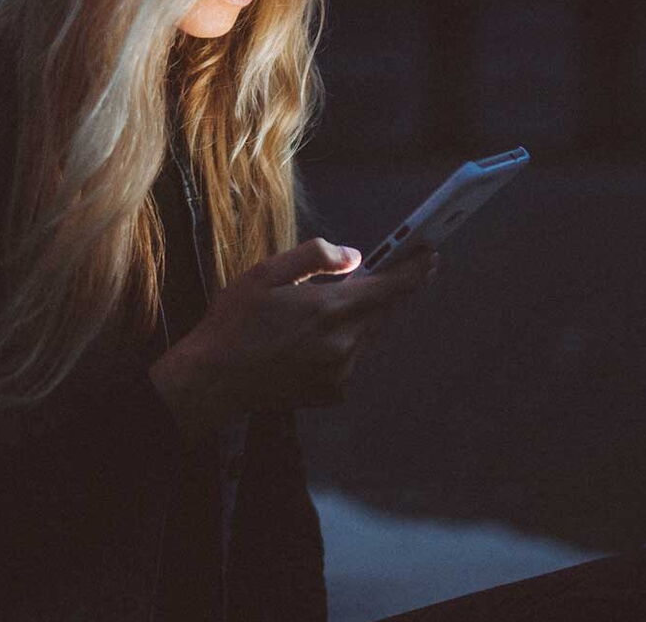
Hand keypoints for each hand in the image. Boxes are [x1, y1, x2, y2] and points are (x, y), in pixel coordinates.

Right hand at [148, 237, 438, 440]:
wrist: (214, 380)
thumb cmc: (235, 321)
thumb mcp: (266, 273)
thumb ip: (315, 258)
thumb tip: (354, 257)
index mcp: (330, 309)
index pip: (391, 286)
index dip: (415, 268)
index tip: (431, 253)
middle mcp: (344, 343)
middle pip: (384, 311)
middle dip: (387, 290)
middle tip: (383, 271)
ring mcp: (340, 372)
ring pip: (367, 335)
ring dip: (360, 318)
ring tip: (324, 309)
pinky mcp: (333, 392)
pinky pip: (350, 359)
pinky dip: (342, 344)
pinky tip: (308, 341)